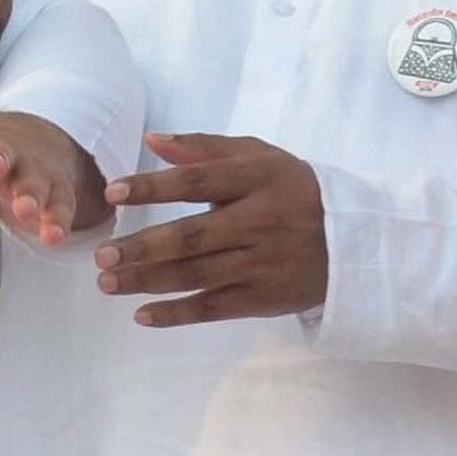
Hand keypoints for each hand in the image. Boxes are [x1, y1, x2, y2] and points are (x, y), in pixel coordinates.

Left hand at [97, 132, 325, 326]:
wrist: (354, 241)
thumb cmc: (293, 191)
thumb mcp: (259, 157)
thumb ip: (204, 148)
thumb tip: (152, 140)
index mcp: (257, 180)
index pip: (197, 182)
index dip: (153, 187)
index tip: (113, 193)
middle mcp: (260, 221)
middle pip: (192, 236)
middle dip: (142, 247)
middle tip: (102, 254)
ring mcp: (263, 263)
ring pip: (197, 274)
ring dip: (148, 281)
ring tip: (107, 282)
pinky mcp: (266, 298)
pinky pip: (215, 308)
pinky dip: (177, 314)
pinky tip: (141, 314)